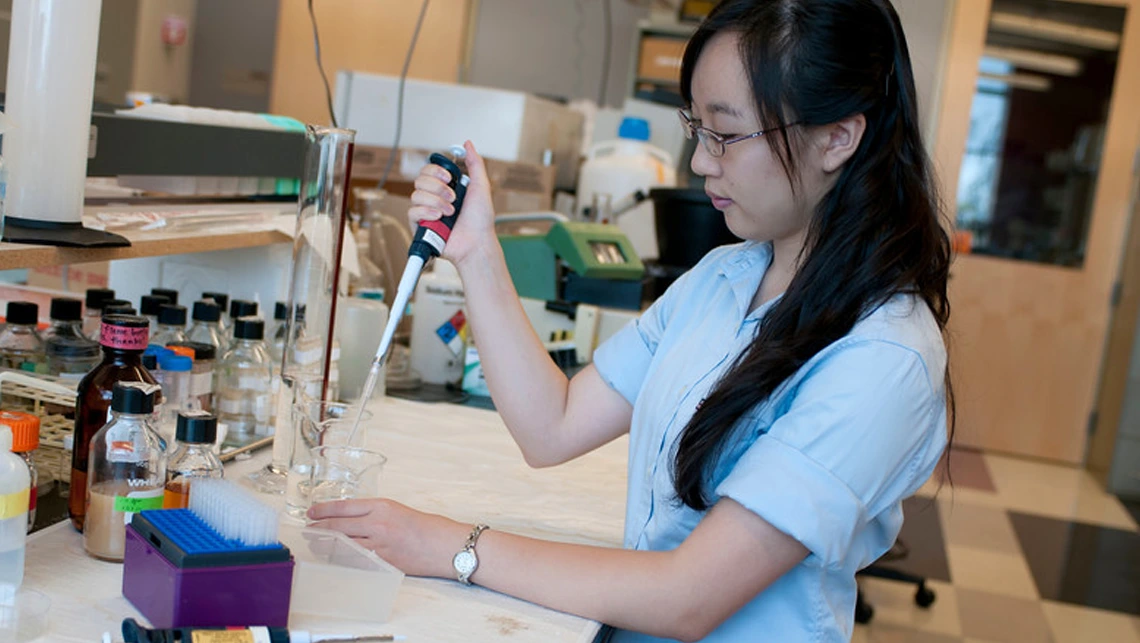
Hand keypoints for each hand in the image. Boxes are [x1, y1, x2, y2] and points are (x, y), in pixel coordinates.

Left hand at [307, 498, 467, 577]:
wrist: (445, 545)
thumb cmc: (427, 528)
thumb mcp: (398, 511)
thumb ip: (376, 515)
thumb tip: (352, 522)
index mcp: (382, 506)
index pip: (344, 507)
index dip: (324, 510)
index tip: (312, 512)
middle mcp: (378, 523)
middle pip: (338, 526)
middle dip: (319, 528)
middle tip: (308, 530)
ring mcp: (379, 544)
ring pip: (342, 545)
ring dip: (326, 545)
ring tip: (316, 544)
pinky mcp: (382, 562)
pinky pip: (355, 560)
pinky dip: (342, 558)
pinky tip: (335, 558)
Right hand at [407, 140, 496, 267]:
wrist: (477, 242)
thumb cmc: (481, 220)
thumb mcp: (481, 186)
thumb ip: (475, 163)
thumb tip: (468, 144)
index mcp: (445, 187)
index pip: (428, 170)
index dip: (435, 171)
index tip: (449, 178)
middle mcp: (434, 198)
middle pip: (419, 180)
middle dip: (438, 188)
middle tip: (453, 198)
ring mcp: (426, 211)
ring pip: (416, 195)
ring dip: (436, 202)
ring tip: (450, 212)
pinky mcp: (419, 226)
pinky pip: (412, 211)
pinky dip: (426, 212)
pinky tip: (439, 218)